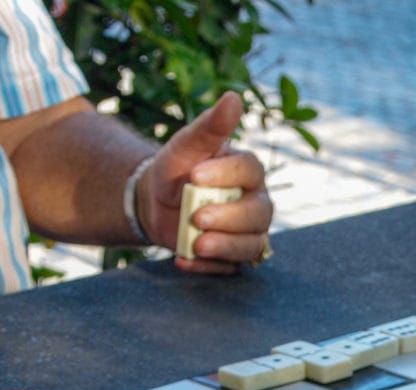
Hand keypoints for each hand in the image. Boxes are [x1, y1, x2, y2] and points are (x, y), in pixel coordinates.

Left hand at [138, 91, 274, 273]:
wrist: (156, 201)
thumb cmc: (177, 169)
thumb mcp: (185, 146)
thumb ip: (209, 126)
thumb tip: (233, 97)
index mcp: (248, 171)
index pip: (250, 171)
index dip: (225, 175)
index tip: (194, 175)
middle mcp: (257, 203)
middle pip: (258, 214)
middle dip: (229, 218)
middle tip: (197, 216)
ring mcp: (248, 232)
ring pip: (252, 244)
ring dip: (225, 246)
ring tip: (196, 244)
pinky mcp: (234, 256)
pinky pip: (231, 266)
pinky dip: (208, 266)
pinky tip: (183, 258)